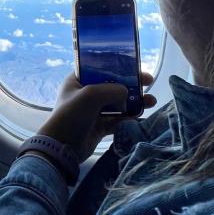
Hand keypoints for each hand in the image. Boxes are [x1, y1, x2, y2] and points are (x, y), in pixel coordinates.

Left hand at [36, 72, 156, 162]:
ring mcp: (92, 111)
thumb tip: (127, 94)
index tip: (137, 68)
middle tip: (149, 82)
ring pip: (118, 103)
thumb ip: (112, 89)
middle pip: (112, 85)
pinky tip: (142, 117)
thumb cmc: (72, 115)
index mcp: (77, 80)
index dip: (119, 67)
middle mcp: (85, 93)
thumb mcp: (91, 95)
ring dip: (134, 102)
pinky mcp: (99, 126)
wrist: (62, 147)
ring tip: (151, 102)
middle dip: (131, 84)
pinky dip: (129, 118)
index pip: (100, 68)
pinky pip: (118, 119)